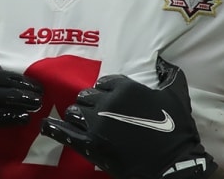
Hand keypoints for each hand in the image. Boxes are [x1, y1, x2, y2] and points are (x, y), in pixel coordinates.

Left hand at [40, 56, 215, 178]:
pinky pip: (64, 132)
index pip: (103, 83)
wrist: (173, 163)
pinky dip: (53, 128)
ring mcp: (96, 123)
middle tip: (97, 115)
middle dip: (90, 105)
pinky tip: (47, 125)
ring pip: (73, 112)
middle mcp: (107, 102)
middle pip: (86, 97)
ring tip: (83, 124)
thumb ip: (169, 75)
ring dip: (77, 117)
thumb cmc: (176, 130)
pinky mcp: (89, 144)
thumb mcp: (177, 96)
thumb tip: (163, 61)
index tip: (107, 99)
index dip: (104, 91)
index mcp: (126, 88)